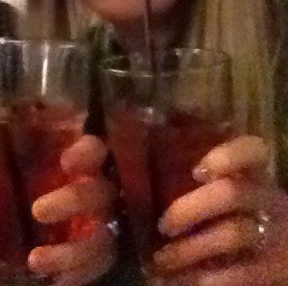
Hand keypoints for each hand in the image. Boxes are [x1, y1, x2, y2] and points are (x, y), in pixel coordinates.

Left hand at [0, 135, 116, 285]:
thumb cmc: (34, 179)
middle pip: (98, 193)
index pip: (94, 149)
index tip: (65, 162)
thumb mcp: (15, 172)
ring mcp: (100, 224)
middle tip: (38, 211)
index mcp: (78, 163)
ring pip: (101, 237)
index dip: (86, 154)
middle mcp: (95, 190)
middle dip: (72, 201)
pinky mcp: (98, 253)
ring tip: (35, 261)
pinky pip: (97, 266)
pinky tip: (56, 283)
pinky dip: (78, 276)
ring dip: (70, 252)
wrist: (49, 210)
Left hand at [152, 135, 287, 285]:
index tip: (198, 171)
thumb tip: (148, 176)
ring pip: (234, 233)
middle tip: (163, 225)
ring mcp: (276, 235)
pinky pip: (243, 273)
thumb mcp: (229, 200)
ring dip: (191, 249)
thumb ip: (204, 187)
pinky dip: (210, 280)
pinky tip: (185, 282)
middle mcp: (268, 201)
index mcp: (256, 177)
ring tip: (162, 260)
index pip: (253, 151)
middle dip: (190, 208)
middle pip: (232, 192)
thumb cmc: (236, 222)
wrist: (279, 259)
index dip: (229, 155)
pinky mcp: (277, 270)